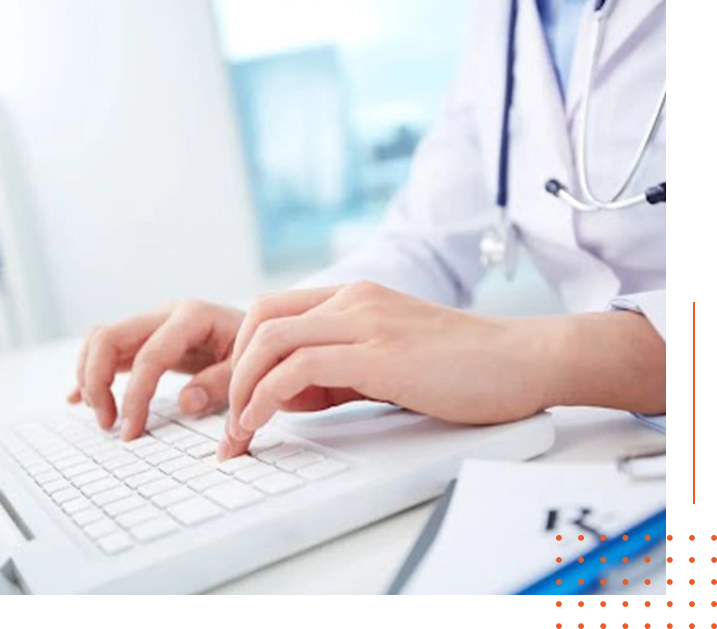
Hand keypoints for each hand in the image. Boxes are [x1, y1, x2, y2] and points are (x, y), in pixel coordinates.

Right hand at [69, 300, 243, 439]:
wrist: (262, 331)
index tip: (132, 431)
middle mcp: (166, 313)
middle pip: (109, 337)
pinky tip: (80, 400)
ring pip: (101, 340)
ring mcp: (154, 322)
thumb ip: (221, 383)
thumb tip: (186, 402)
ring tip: (104, 417)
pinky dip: (91, 373)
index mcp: (193, 316)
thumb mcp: (248, 367)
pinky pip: (108, 349)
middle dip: (97, 382)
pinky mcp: (148, 336)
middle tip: (108, 424)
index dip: (136, 396)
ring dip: (90, 377)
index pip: (150, 355)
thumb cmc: (257, 349)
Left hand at [219, 282, 556, 458]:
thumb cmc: (465, 366)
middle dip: (232, 371)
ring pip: (271, 339)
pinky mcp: (380, 352)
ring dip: (242, 389)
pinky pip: (299, 367)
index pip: (273, 312)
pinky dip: (267, 396)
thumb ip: (338, 372)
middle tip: (228, 418)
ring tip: (239, 431)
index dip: (244, 355)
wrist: (523, 359)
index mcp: (355, 298)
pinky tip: (261, 422)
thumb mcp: (388, 361)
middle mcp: (355, 300)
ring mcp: (367, 322)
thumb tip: (290, 395)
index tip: (239, 401)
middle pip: (260, 320)